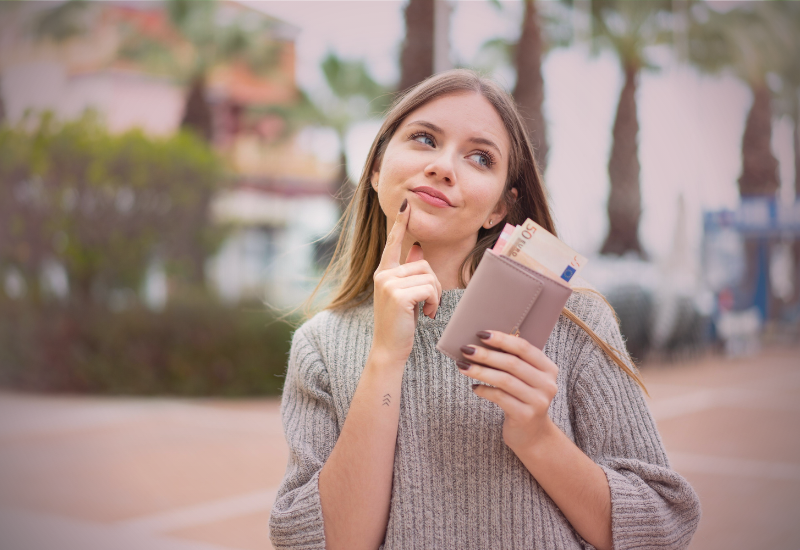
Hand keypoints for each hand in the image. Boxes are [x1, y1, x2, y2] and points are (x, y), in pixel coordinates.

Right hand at [371, 199, 441, 361]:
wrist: (389, 348)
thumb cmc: (399, 323)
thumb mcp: (405, 294)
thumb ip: (409, 270)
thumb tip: (416, 247)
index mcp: (384, 273)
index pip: (393, 243)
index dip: (400, 224)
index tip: (406, 205)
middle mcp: (383, 275)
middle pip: (423, 264)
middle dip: (434, 285)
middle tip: (430, 304)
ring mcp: (388, 284)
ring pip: (428, 276)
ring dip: (436, 295)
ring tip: (427, 310)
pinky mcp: (398, 295)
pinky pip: (429, 288)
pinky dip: (434, 302)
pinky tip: (426, 315)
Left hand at [457, 331, 558, 453]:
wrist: (532, 435)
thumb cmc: (523, 399)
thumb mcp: (526, 379)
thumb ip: (514, 362)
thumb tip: (482, 343)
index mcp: (548, 369)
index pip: (524, 348)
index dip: (502, 339)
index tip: (481, 334)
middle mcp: (547, 384)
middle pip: (512, 363)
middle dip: (486, 355)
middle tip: (466, 349)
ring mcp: (538, 401)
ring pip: (504, 380)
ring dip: (480, 371)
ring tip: (463, 366)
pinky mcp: (525, 416)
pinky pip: (500, 397)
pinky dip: (484, 390)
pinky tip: (474, 387)